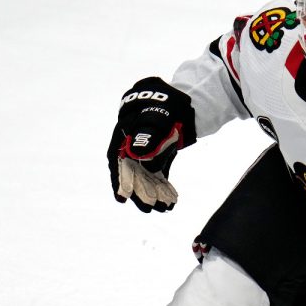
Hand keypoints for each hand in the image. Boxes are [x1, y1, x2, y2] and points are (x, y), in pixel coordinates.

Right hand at [107, 77, 195, 212]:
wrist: (188, 96)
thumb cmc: (168, 103)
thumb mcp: (158, 115)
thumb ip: (148, 133)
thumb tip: (137, 154)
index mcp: (125, 131)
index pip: (118, 159)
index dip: (118, 180)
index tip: (122, 198)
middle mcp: (133, 141)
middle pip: (132, 170)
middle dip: (139, 191)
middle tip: (148, 210)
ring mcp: (148, 146)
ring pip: (147, 173)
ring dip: (153, 191)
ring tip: (163, 209)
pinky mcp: (161, 149)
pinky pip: (160, 170)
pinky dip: (164, 184)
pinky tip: (171, 199)